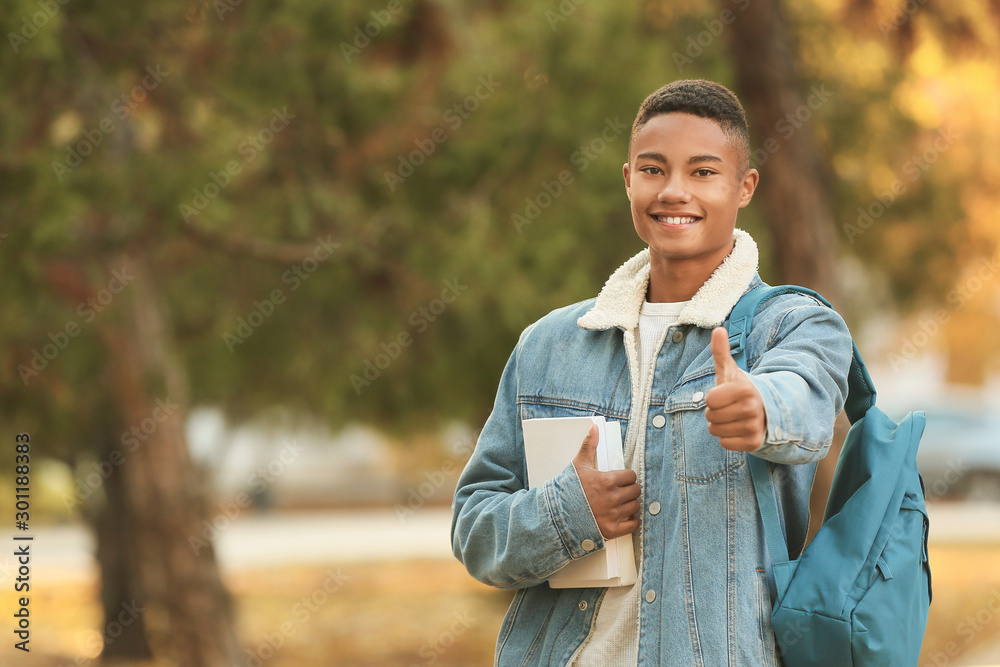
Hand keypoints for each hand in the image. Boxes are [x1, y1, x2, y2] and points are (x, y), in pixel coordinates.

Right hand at [572, 424, 640, 538]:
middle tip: (622, 491)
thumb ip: (589, 445)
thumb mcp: (578, 464)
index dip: (626, 477)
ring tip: (621, 503)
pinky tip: (625, 517)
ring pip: (635, 507)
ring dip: (630, 504)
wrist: (557, 513)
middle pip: (635, 491)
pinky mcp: (611, 530)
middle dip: (630, 490)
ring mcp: (612, 515)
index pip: (631, 476)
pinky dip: (632, 522)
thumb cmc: (568, 489)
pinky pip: (633, 525)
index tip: (621, 480)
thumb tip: (594, 427)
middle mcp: (612, 498)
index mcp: (606, 480)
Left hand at [705, 327, 766, 450]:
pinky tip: (738, 429)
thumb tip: (718, 329)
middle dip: (714, 413)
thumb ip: (721, 352)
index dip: (712, 398)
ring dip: (720, 426)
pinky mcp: (754, 442)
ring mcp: (754, 426)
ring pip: (716, 431)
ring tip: (733, 417)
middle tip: (729, 407)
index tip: (725, 395)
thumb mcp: (730, 371)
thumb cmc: (740, 390)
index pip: (709, 400)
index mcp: (745, 389)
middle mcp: (752, 408)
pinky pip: (725, 443)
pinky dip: (727, 438)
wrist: (765, 410)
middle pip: (711, 417)